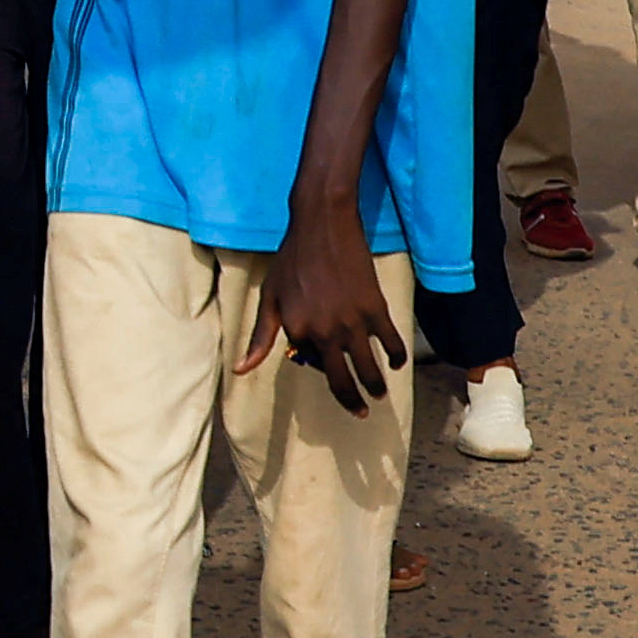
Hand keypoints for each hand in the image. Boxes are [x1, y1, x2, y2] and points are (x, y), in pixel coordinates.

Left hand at [250, 211, 397, 407]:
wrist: (323, 224)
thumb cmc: (291, 258)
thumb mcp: (270, 296)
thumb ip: (260, 336)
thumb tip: (241, 370)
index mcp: (298, 331)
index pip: (309, 362)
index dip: (315, 361)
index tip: (321, 360)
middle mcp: (326, 333)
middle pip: (342, 380)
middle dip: (353, 401)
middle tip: (360, 412)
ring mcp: (354, 323)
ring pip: (369, 369)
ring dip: (376, 386)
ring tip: (379, 394)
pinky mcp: (376, 309)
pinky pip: (392, 342)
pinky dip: (397, 356)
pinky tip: (397, 362)